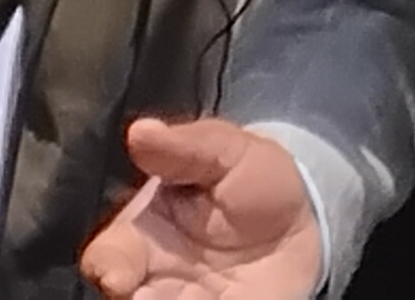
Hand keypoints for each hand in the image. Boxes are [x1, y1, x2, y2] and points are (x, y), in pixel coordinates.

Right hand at [79, 117, 324, 298]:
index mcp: (144, 231)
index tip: (118, 275)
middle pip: (122, 295)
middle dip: (128, 297)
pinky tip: (220, 299)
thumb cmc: (254, 181)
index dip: (108, 266)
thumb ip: (186, 147)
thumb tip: (139, 131)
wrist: (307, 221)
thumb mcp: (230, 152)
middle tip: (147, 299)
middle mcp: (154, 275)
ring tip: (184, 299)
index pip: (107, 255)